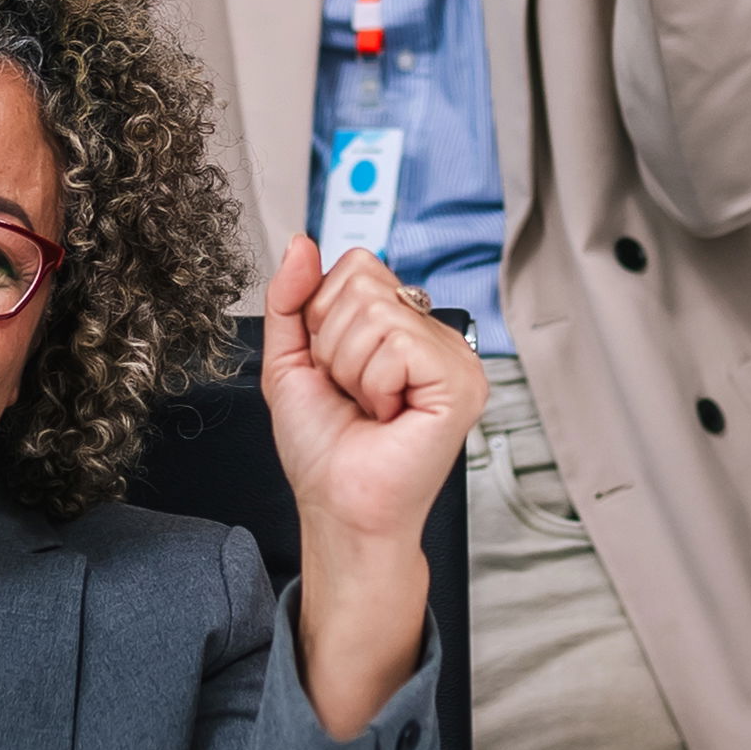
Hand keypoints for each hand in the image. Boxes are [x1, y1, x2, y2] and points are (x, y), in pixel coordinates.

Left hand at [260, 238, 485, 557]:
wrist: (338, 506)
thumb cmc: (322, 449)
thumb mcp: (290, 361)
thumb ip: (290, 299)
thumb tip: (301, 244)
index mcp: (402, 327)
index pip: (357, 265)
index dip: (324, 316)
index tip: (334, 369)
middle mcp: (433, 336)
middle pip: (363, 282)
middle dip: (333, 343)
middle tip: (352, 393)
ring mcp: (454, 357)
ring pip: (376, 311)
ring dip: (351, 369)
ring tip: (369, 407)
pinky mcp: (460, 381)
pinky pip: (398, 343)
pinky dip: (374, 384)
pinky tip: (388, 414)